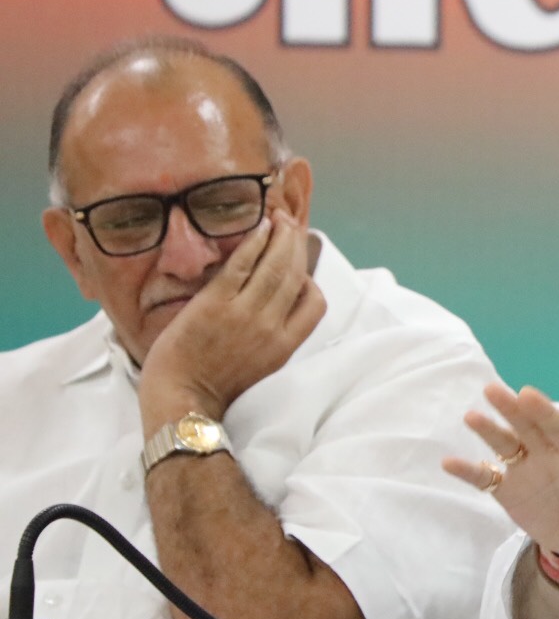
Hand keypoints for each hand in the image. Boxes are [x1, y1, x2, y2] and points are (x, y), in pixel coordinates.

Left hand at [138, 211, 326, 429]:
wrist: (182, 400)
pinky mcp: (216, 303)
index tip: (300, 267)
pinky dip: (254, 242)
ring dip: (281, 236)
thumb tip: (274, 307)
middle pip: (295, 275)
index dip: (311, 280)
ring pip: (274, 265)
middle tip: (292, 224)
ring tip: (280, 218)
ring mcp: (244, 313)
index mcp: (285, 346)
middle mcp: (271, 327)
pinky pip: (242, 264)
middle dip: (296, 244)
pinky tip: (259, 227)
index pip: (314, 304)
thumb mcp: (260, 367)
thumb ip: (272, 336)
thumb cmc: (214, 387)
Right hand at [446, 382, 558, 560]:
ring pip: (504, 443)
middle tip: (493, 390)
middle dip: (512, 408)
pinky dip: (468, 470)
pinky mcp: (507, 489)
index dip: (544, 411)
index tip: (527, 394)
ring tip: (470, 417)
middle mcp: (548, 454)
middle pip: (528, 425)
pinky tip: (448, 463)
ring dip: (488, 430)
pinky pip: (485, 477)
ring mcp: (526, 469)